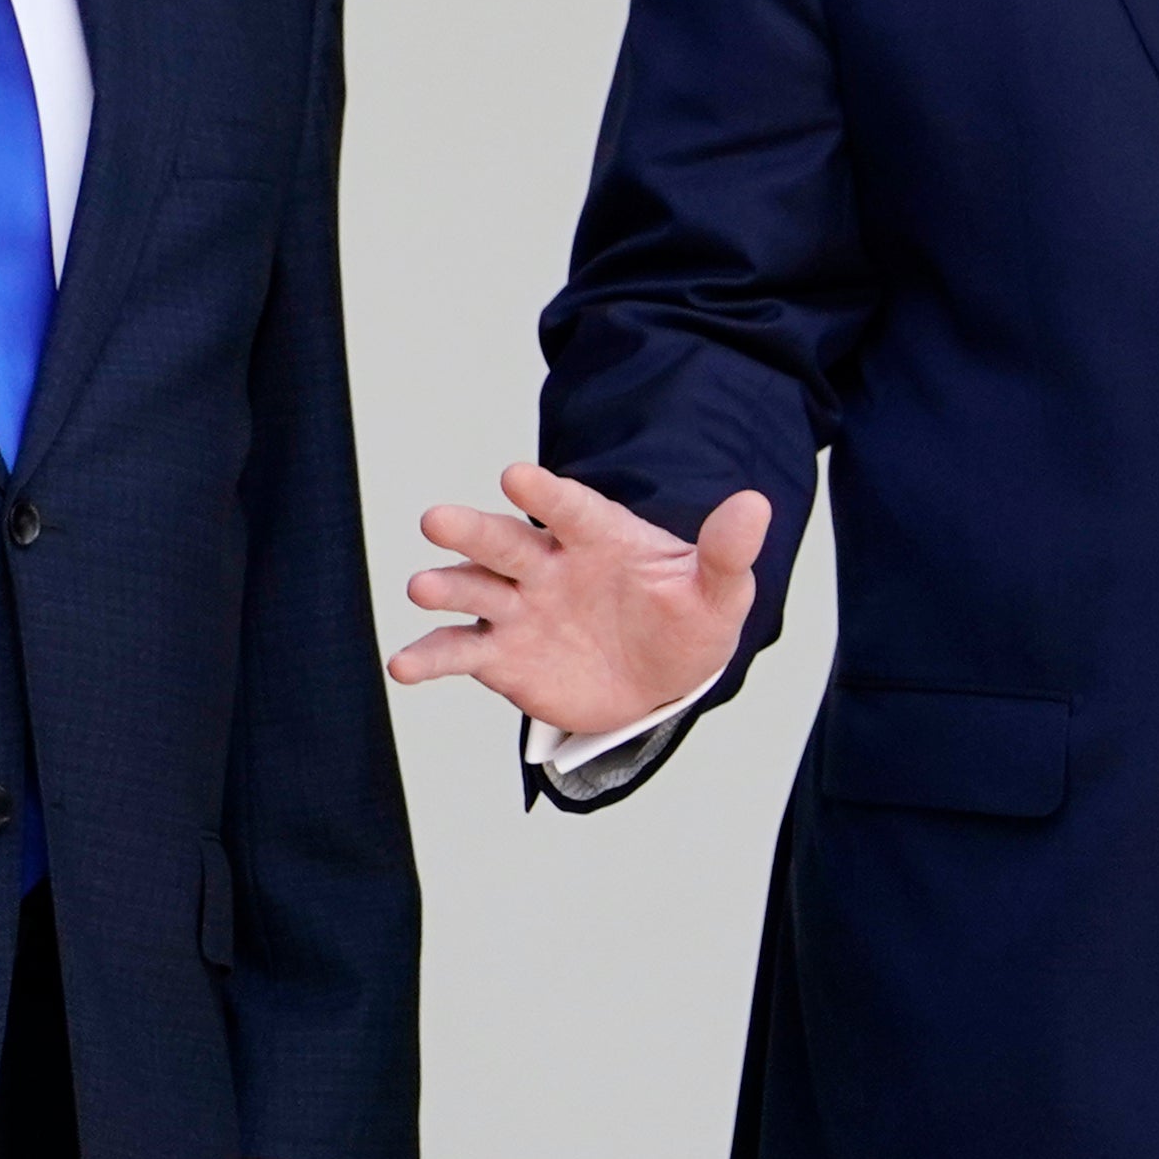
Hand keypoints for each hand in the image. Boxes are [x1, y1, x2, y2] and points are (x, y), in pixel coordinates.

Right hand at [385, 465, 771, 737]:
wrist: (658, 681)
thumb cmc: (685, 622)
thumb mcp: (717, 592)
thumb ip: (727, 552)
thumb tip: (756, 505)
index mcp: (597, 536)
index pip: (569, 508)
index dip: (544, 494)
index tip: (516, 477)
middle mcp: (547, 564)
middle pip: (504, 541)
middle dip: (470, 531)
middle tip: (437, 519)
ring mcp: (519, 608)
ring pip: (472, 590)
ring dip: (446, 587)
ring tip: (422, 589)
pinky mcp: (500, 654)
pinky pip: (459, 651)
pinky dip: (427, 656)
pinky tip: (403, 665)